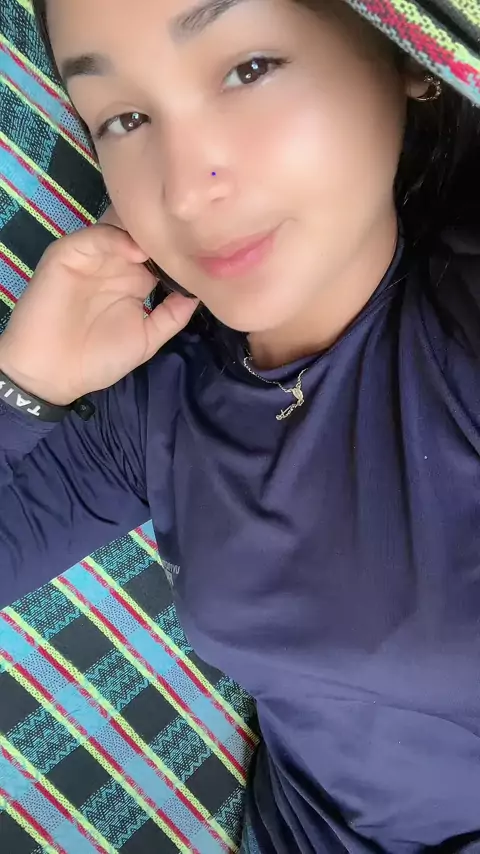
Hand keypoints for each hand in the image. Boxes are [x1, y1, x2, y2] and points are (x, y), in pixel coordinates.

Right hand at [0, 224, 196, 405]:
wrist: (53, 372)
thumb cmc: (98, 359)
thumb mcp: (147, 339)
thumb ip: (172, 317)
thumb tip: (199, 294)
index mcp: (135, 280)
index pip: (161, 253)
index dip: (180, 250)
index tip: (204, 252)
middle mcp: (116, 263)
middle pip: (143, 234)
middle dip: (164, 233)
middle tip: (188, 237)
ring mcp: (92, 257)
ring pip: (120, 229)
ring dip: (143, 233)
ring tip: (164, 241)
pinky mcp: (68, 254)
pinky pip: (93, 237)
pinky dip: (115, 239)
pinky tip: (136, 250)